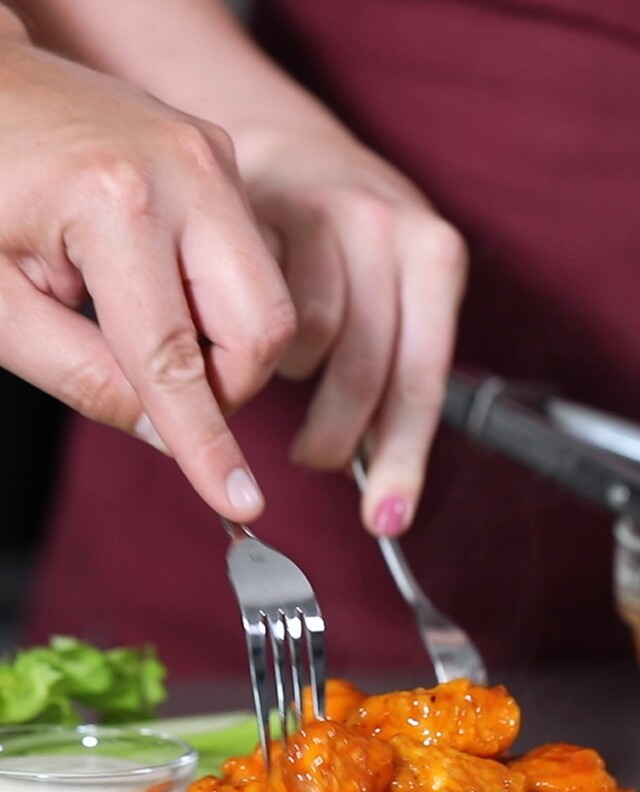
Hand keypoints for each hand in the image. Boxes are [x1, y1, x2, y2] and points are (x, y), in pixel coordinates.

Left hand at [0, 29, 295, 518]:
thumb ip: (84, 378)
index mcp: (116, 203)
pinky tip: (163, 287)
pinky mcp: (223, 157)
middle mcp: (187, 169)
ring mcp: (214, 155)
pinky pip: (253, 262)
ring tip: (148, 326)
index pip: (174, 357)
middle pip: (261, 327)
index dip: (205, 442)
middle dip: (225, 384)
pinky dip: (220, 304)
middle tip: (161, 389)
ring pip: (268, 298)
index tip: (239, 503)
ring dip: (222, 345)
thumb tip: (167, 437)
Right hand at [237, 124, 467, 535]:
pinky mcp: (266, 205)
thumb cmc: (342, 245)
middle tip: (314, 457)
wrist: (286, 152)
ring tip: (287, 376)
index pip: (421, 381)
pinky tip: (250, 334)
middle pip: (364, 372)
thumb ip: (388, 369)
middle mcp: (390, 228)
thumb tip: (376, 473)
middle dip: (334, 437)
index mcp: (435, 258)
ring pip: (308, 342)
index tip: (385, 517)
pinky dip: (254, 340)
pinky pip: (258, 306)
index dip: (401, 460)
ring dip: (291, 380)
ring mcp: (327, 211)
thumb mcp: (392, 293)